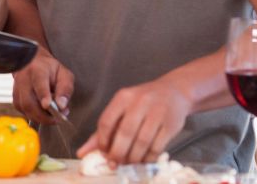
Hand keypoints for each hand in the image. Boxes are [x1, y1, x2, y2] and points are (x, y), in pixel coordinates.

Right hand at [11, 47, 73, 124]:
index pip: (39, 83)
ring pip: (24, 108)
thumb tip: (62, 106)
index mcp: (38, 70)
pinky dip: (34, 115)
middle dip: (43, 115)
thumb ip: (65, 89)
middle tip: (56, 119)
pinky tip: (42, 112)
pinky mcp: (15, 97)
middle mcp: (24, 78)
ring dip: (39, 117)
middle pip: (28, 101)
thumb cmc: (51, 70)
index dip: (43, 95)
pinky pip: (23, 110)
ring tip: (51, 116)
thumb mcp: (64, 74)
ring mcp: (16, 88)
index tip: (47, 105)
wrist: (33, 62)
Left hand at [76, 77, 191, 165]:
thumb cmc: (143, 102)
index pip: (107, 121)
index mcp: (123, 97)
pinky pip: (157, 146)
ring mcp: (157, 112)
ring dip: (133, 157)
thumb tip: (83, 152)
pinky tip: (143, 160)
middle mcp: (140, 102)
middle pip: (125, 133)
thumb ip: (104, 130)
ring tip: (129, 163)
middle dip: (118, 152)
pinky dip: (148, 158)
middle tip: (115, 163)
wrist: (174, 92)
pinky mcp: (171, 124)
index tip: (103, 152)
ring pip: (142, 142)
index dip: (102, 141)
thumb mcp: (122, 108)